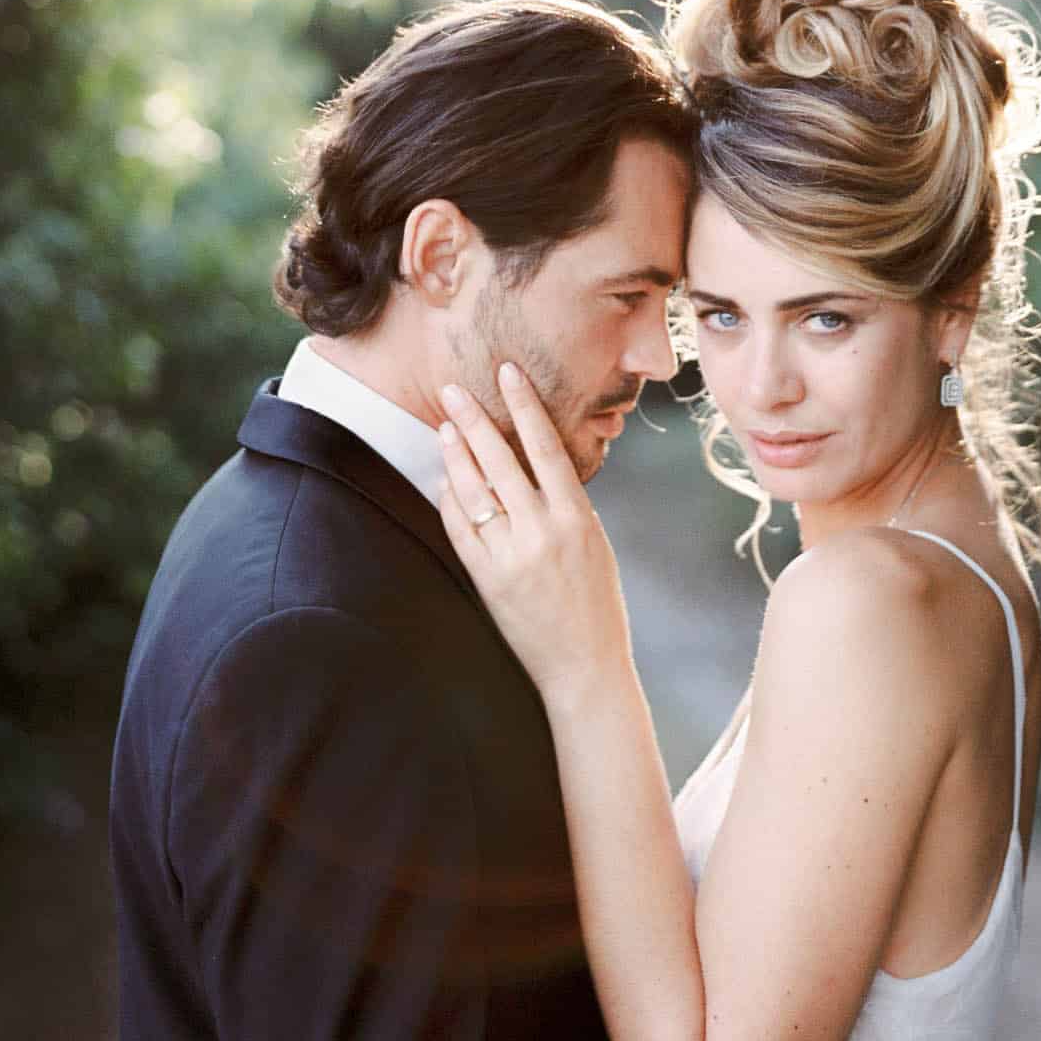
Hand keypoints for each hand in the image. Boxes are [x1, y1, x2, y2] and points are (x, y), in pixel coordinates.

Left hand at [437, 363, 631, 706]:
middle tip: (454, 390)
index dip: (525, 405)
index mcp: (577, 517)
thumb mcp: (594, 543)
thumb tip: (533, 465)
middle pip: (501, 461)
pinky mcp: (489, 581)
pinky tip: (444, 480)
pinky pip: (462, 531)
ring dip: (457, 455)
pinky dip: (451, 501)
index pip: (546, 446)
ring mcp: (513, 557)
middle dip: (475, 420)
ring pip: (475, 492)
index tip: (508, 372)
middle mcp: (544, 532)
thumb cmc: (596, 603)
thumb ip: (564, 505)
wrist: (585, 668)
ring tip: (445, 427)